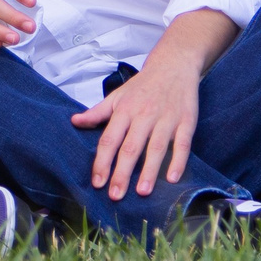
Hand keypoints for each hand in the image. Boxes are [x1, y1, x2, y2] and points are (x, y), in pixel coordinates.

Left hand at [71, 54, 200, 200]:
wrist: (173, 65)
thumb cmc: (142, 85)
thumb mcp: (117, 96)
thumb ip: (97, 112)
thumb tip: (74, 122)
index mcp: (124, 110)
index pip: (109, 139)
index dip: (102, 161)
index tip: (97, 182)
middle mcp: (144, 115)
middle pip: (131, 147)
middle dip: (122, 173)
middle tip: (115, 195)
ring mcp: (166, 119)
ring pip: (156, 148)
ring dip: (149, 171)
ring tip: (142, 192)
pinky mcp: (186, 121)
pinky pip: (182, 144)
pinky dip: (178, 161)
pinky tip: (172, 178)